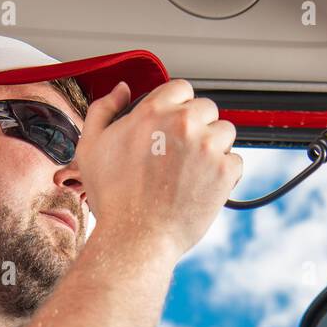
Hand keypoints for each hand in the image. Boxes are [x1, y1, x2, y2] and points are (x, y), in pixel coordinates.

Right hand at [72, 79, 241, 260]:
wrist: (135, 238)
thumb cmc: (113, 199)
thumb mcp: (91, 147)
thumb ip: (104, 110)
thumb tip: (121, 90)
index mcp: (152, 111)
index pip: (181, 88)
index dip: (178, 107)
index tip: (173, 127)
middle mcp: (183, 123)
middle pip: (206, 108)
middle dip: (197, 127)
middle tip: (181, 155)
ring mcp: (206, 146)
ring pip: (225, 132)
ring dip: (214, 147)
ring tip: (192, 171)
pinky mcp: (224, 171)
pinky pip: (235, 161)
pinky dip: (224, 174)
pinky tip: (202, 187)